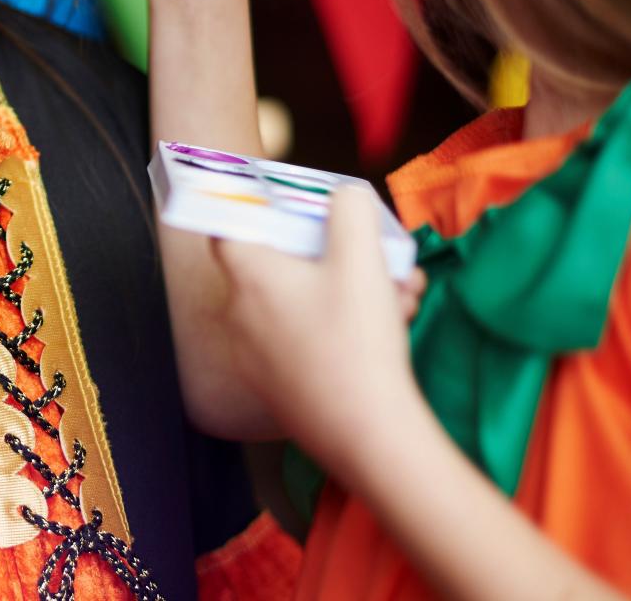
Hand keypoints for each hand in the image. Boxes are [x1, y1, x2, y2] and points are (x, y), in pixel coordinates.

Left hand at [209, 185, 428, 484]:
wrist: (368, 435)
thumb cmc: (356, 341)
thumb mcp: (361, 260)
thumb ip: (350, 210)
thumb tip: (342, 195)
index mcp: (247, 276)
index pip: (227, 222)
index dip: (256, 204)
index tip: (290, 201)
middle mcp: (240, 312)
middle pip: (284, 261)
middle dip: (340, 252)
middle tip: (380, 255)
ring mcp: (257, 352)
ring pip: (307, 299)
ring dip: (357, 287)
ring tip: (403, 294)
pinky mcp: (279, 383)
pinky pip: (309, 334)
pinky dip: (346, 324)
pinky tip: (393, 325)